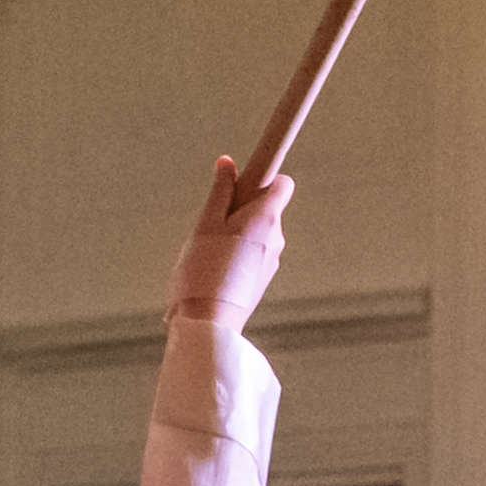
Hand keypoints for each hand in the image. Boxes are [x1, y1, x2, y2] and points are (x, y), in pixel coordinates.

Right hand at [172, 155, 291, 335]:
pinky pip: (252, 255)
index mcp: (265, 218)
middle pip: (264, 209)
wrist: (209, 323)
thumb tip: (228, 162)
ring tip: (209, 254)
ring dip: (236, 235)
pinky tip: (214, 271)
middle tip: (212, 225)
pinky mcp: (262, 280)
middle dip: (240, 210)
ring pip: (256, 234)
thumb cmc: (203, 271)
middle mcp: (276, 237)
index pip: (282, 184)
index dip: (264, 179)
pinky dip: (237, 255)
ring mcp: (271, 261)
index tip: (242, 184)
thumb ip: (220, 192)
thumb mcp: (206, 224)